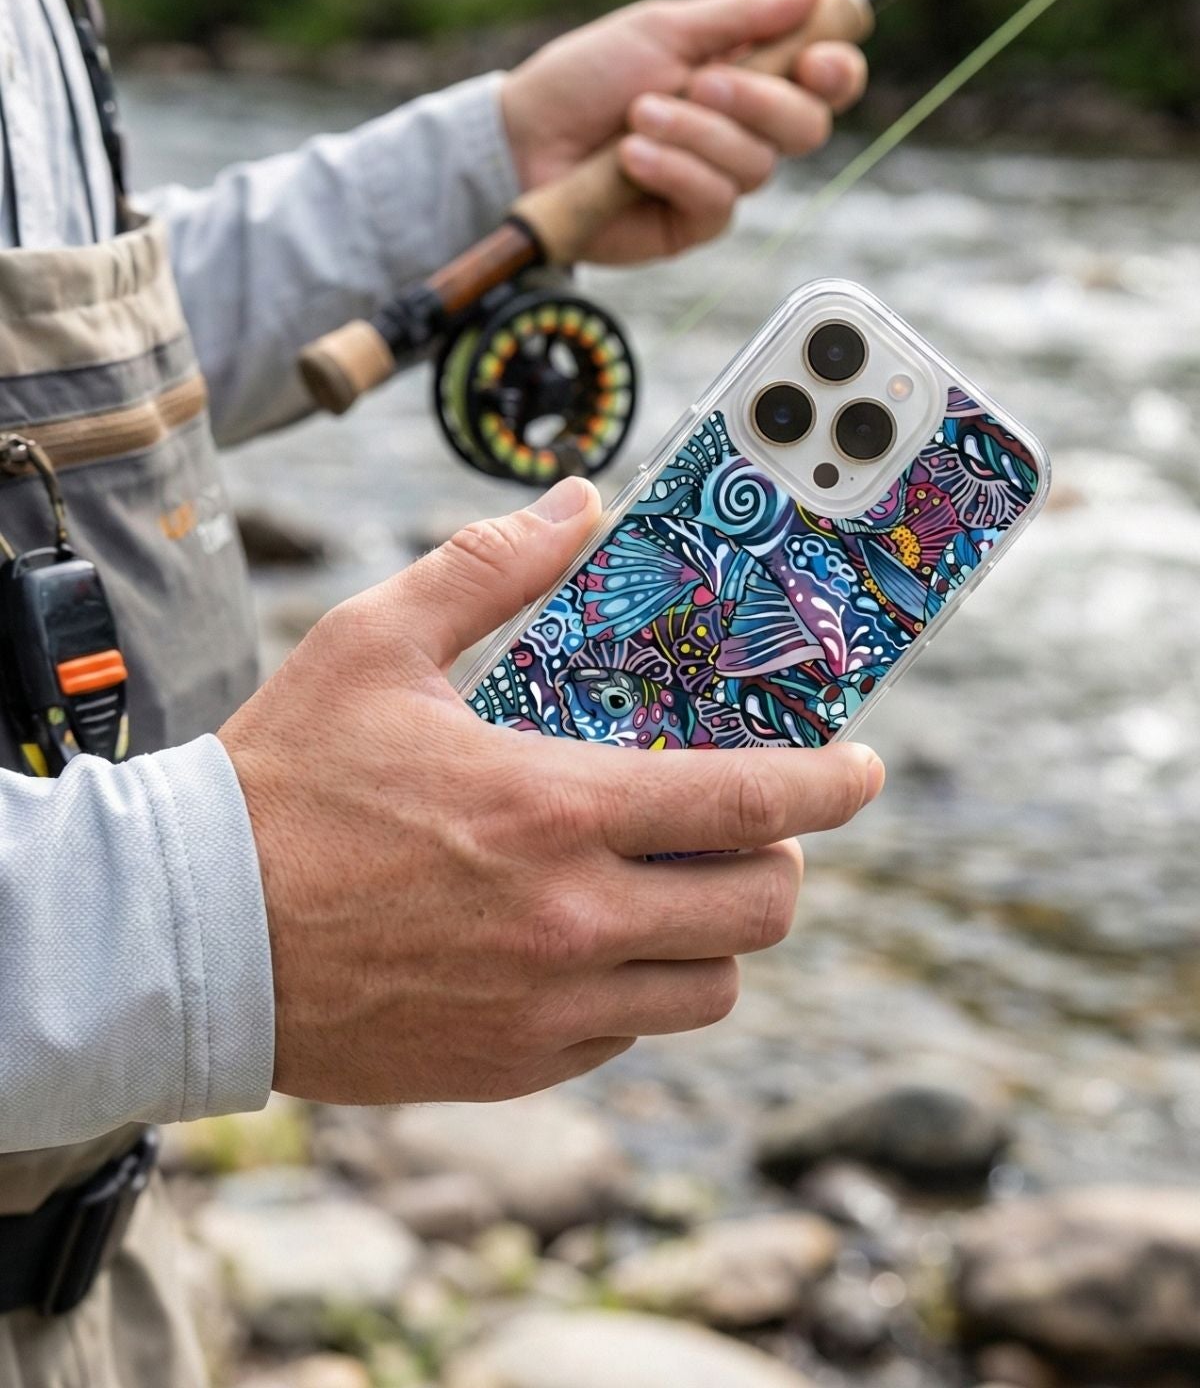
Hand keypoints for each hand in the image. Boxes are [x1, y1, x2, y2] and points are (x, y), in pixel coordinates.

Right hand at [221, 475, 884, 1104]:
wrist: (187, 935)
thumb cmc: (282, 783)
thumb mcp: (376, 642)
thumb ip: (490, 567)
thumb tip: (577, 500)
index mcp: (556, 810)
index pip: (752, 803)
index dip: (832, 784)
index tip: (863, 768)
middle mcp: (573, 921)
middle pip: (762, 908)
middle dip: (780, 859)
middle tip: (746, 824)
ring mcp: (548, 1008)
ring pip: (711, 985)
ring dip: (714, 932)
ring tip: (667, 886)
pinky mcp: (513, 1064)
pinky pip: (629, 1034)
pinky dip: (636, 988)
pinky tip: (581, 941)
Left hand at [501, 0, 867, 265]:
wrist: (524, 140)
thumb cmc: (586, 78)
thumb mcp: (661, 28)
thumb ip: (741, 14)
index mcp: (748, 73)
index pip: (824, 76)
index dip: (836, 67)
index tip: (817, 57)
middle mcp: (745, 128)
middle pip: (808, 124)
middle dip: (759, 100)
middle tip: (701, 81)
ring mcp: (722, 178)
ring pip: (757, 163)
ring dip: (693, 133)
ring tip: (636, 117)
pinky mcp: (694, 222)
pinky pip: (717, 199)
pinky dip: (674, 171)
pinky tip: (632, 159)